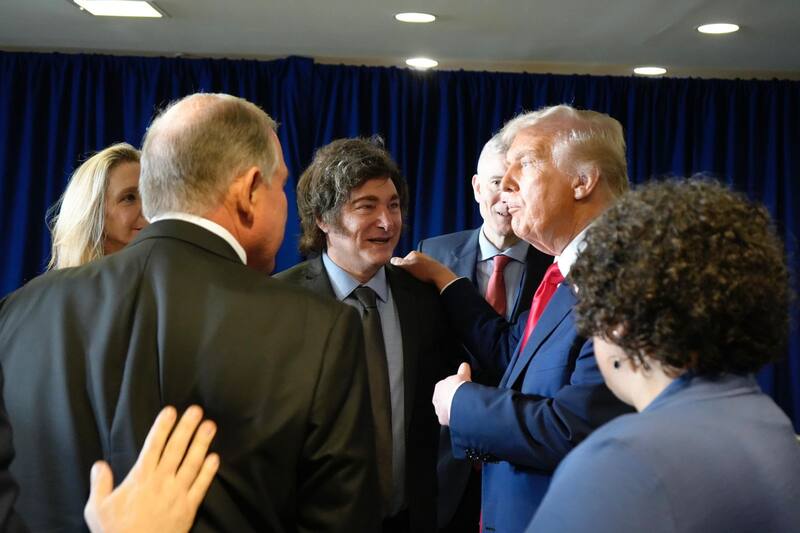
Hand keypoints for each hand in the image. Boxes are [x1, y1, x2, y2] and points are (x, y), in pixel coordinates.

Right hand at [84, 406, 218, 532]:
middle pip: (176, 449)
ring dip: (202, 443)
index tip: (170, 411)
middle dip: (187, 427)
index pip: (153, 446)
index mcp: (140, 479)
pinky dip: (209, 471)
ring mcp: (177, 494)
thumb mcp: (97, 509)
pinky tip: (215, 458)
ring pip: (192, 463)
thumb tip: (99, 464)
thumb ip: (100, 484)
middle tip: (196, 410)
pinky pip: (201, 486)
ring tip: (210, 426)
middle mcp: (161, 482)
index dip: (163, 427)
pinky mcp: (188, 508)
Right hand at [390, 251, 458, 291]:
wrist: (440, 275)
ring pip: (417, 267)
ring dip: (416, 272)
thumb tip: (392, 260)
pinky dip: (423, 274)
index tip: (404, 274)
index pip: (403, 260)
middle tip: (411, 277)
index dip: (402, 268)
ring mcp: (427, 260)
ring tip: (418, 278)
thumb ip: (399, 262)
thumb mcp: (408, 267)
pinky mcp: (432, 266)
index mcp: (413, 253)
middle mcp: (420, 254)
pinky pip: (424, 270)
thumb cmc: (424, 271)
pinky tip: (424, 278)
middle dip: (410, 270)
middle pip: (410, 263)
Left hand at [432, 363, 471, 425]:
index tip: (460, 390)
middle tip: (462, 400)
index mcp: (439, 387)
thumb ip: (463, 370)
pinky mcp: (443, 419)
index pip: (445, 387)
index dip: (453, 388)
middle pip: (444, 399)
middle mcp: (436, 399)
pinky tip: (461, 416)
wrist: (459, 402)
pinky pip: (448, 418)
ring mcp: (439, 410)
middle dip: (452, 399)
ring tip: (462, 409)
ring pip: (445, 409)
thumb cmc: (459, 387)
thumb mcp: (463, 375)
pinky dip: (454, 418)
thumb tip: (464, 365)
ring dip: (452, 409)